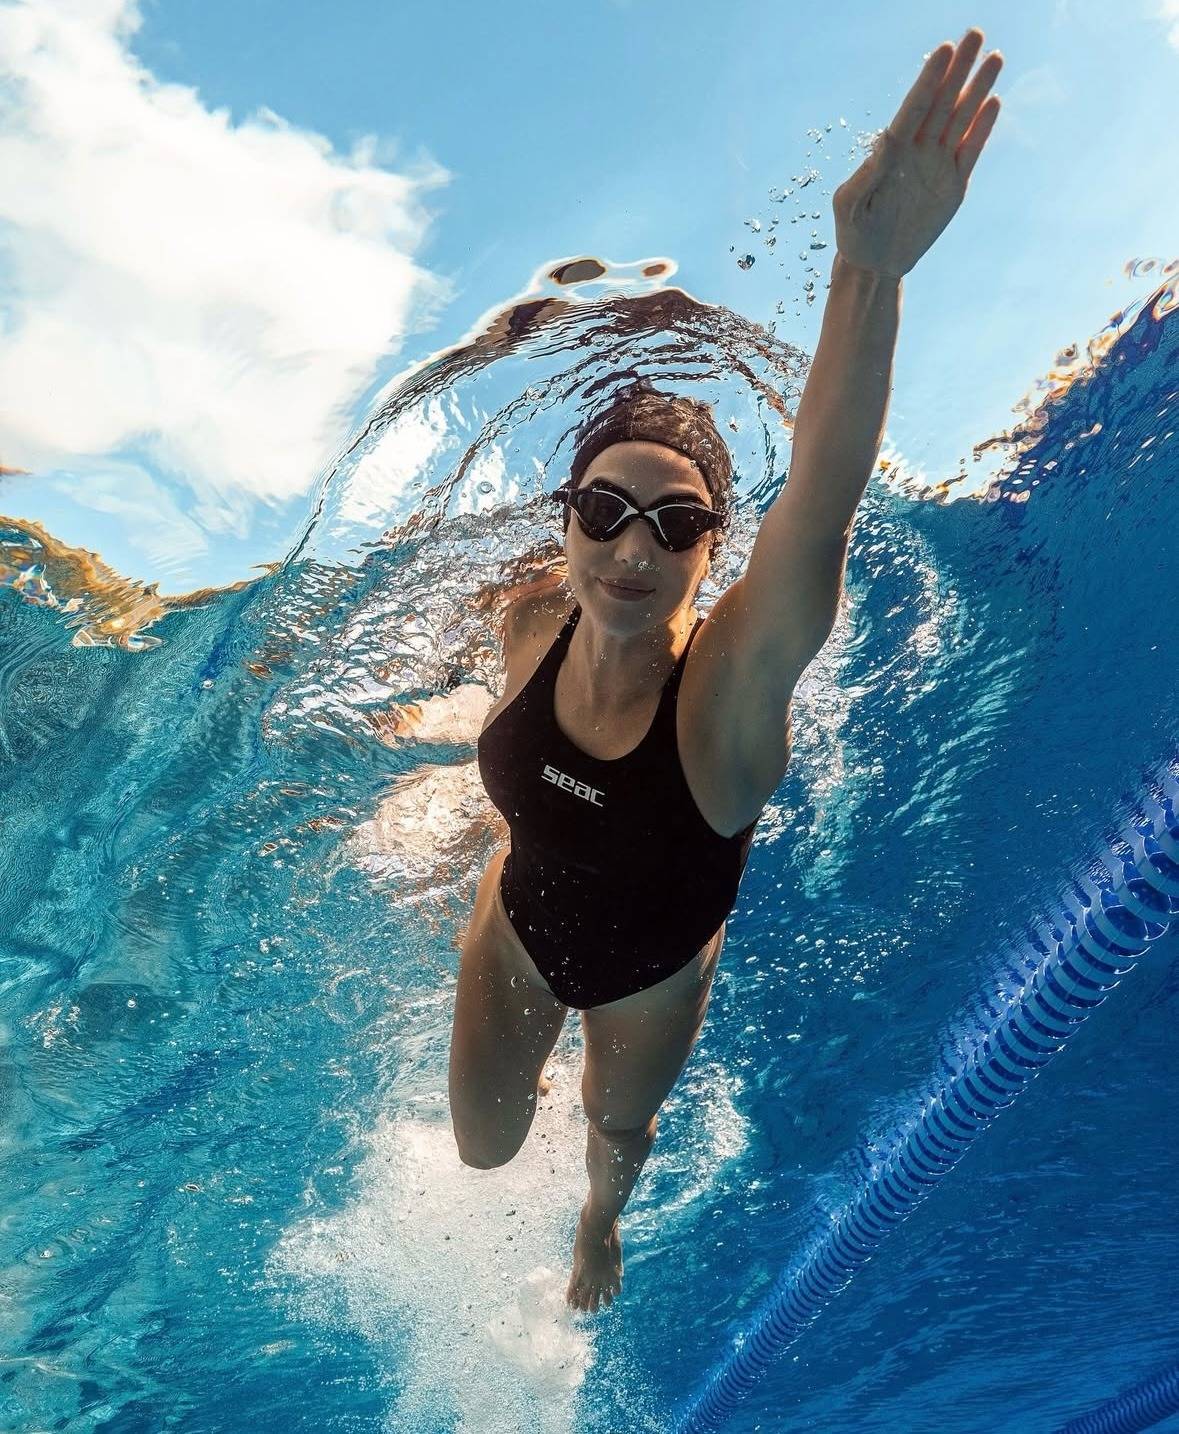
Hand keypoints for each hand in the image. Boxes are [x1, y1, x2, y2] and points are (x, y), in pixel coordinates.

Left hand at [833, 28, 1002, 279]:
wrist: (874, 263)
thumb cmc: (853, 232)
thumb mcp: (850, 204)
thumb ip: (867, 173)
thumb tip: (887, 141)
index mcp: (890, 150)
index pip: (913, 107)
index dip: (929, 79)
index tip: (944, 50)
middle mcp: (917, 149)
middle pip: (941, 102)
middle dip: (957, 70)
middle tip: (974, 34)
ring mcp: (938, 164)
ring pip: (961, 120)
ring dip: (977, 90)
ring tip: (994, 58)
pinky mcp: (954, 184)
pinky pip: (971, 151)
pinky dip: (982, 129)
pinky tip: (994, 103)